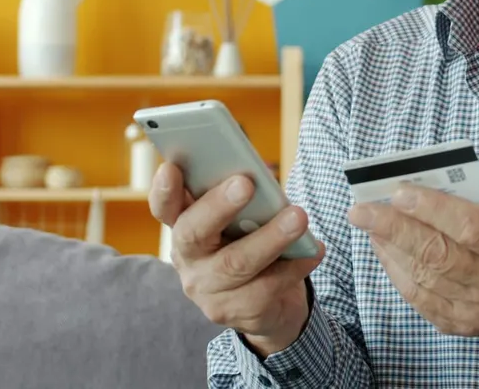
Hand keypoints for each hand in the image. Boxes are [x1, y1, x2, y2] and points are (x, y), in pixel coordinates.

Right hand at [149, 162, 325, 354]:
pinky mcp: (236, 312)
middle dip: (219, 206)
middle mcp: (188, 259)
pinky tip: (314, 250)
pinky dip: (295, 265)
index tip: (171, 167)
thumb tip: (258, 174)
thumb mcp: (240, 219)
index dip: (164, 189)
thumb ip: (239, 198)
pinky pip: (267, 287)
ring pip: (237, 263)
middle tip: (245, 183)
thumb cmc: (250, 243)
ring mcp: (208, 290)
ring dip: (270, 237)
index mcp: (184, 226)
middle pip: (193, 232)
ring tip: (298, 217)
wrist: (269, 304)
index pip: (164, 207)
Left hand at [347, 186, 478, 357]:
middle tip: (361, 209)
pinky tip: (383, 247)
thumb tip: (423, 184)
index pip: (471, 228)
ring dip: (389, 247)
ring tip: (368, 222)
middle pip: (439, 255)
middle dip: (394, 228)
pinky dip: (395, 269)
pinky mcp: (459, 324)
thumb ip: (474, 199)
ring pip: (423, 277)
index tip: (399, 192)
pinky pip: (418, 297)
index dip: (433, 210)